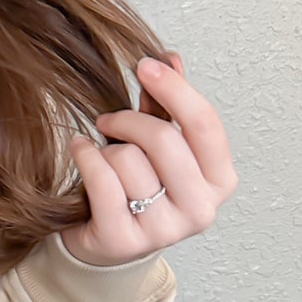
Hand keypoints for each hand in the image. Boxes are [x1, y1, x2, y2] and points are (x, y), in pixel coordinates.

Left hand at [58, 49, 237, 266]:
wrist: (106, 241)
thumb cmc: (137, 186)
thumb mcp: (157, 144)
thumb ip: (167, 104)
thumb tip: (170, 58)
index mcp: (220, 181)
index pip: (204, 123)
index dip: (174, 88)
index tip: (145, 65)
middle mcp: (201, 210)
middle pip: (164, 139)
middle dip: (129, 120)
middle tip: (108, 121)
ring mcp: (165, 231)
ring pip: (128, 160)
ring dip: (107, 149)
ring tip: (104, 158)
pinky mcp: (125, 242)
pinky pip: (101, 180)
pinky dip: (85, 157)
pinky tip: (82, 152)